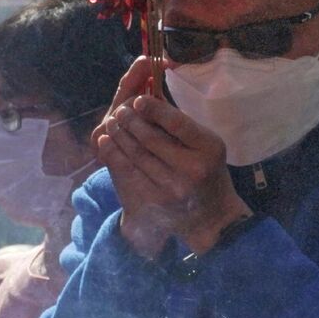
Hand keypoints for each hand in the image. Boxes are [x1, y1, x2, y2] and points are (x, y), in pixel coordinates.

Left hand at [93, 57, 248, 257]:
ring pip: (136, 154)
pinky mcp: (154, 201)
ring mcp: (171, 188)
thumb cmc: (208, 171)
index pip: (177, 123)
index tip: (139, 100)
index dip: (154, 109)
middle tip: (120, 111)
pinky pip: (127, 173)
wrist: (211, 217)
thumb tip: (147, 100)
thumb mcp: (206, 144)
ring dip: (119, 135)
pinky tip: (107, 142)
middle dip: (130, 120)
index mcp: (208, 148)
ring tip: (112, 123)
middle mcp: (191, 169)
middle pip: (151, 138)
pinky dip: (113, 154)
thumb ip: (180, 125)